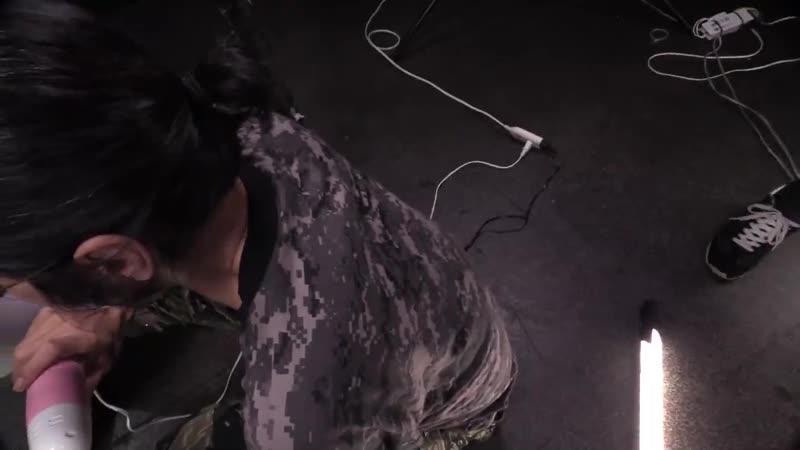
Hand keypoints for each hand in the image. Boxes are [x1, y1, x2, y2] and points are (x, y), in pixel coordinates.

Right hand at [12, 306, 129, 392]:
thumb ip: (91, 377)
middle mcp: (57, 325)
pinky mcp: (46, 310)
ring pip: (26, 340)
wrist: (110, 300)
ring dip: (23, 358)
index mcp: (74, 337)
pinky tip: (32, 353)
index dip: (31, 370)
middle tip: (22, 382)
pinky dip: (28, 344)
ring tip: (25, 371)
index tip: (21, 386)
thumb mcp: (107, 357)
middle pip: (27, 349)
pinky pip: (30, 331)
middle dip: (21, 369)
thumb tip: (79, 396)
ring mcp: (49, 315)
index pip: (46, 352)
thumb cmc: (110, 330)